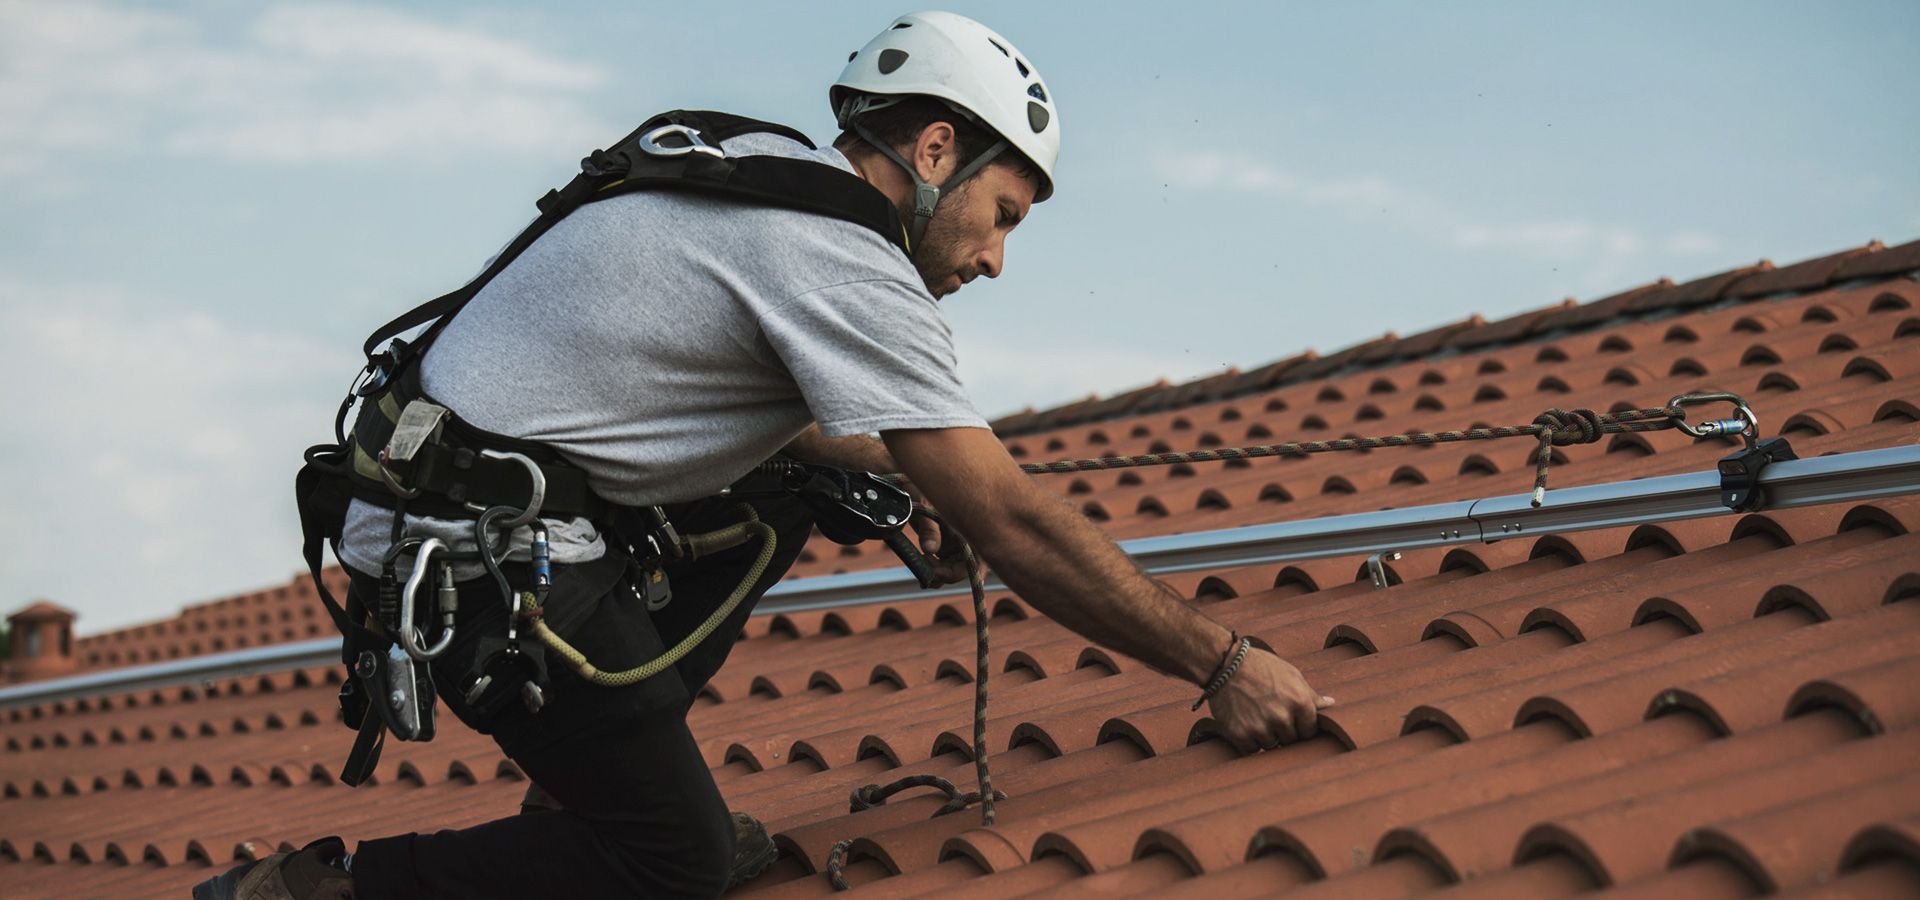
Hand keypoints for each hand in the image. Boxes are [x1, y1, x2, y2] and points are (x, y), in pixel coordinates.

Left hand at [897, 478, 978, 585]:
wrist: (907, 482)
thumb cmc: (921, 488)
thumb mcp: (925, 508)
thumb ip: (929, 530)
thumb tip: (930, 550)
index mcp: (968, 528)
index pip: (979, 559)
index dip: (965, 572)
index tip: (940, 573)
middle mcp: (965, 538)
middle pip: (965, 569)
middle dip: (947, 575)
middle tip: (927, 574)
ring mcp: (954, 544)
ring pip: (952, 569)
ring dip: (938, 576)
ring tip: (923, 575)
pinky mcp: (942, 547)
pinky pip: (941, 565)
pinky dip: (932, 571)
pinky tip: (921, 570)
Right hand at [1205, 648, 1334, 752]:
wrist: (1224, 665)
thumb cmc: (1261, 667)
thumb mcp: (1291, 674)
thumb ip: (1310, 694)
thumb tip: (1330, 704)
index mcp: (1300, 702)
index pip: (1310, 731)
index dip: (1301, 726)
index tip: (1291, 719)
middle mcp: (1282, 717)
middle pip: (1291, 740)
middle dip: (1284, 731)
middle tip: (1270, 713)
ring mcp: (1261, 727)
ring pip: (1271, 746)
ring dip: (1266, 736)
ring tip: (1256, 714)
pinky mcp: (1240, 734)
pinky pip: (1252, 749)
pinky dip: (1249, 740)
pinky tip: (1245, 722)